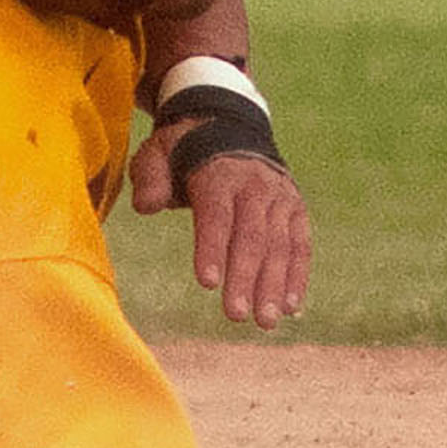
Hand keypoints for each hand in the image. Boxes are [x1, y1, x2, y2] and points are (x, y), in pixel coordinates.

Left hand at [129, 126, 309, 329]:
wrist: (228, 125)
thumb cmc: (183, 151)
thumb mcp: (157, 153)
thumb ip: (150, 178)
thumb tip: (146, 207)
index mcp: (218, 172)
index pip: (216, 212)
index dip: (212, 247)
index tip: (207, 284)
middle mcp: (254, 183)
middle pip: (251, 234)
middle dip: (244, 277)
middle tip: (236, 315)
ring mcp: (279, 196)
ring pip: (279, 243)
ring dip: (274, 284)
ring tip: (265, 322)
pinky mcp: (295, 208)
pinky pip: (300, 244)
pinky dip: (297, 275)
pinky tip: (290, 308)